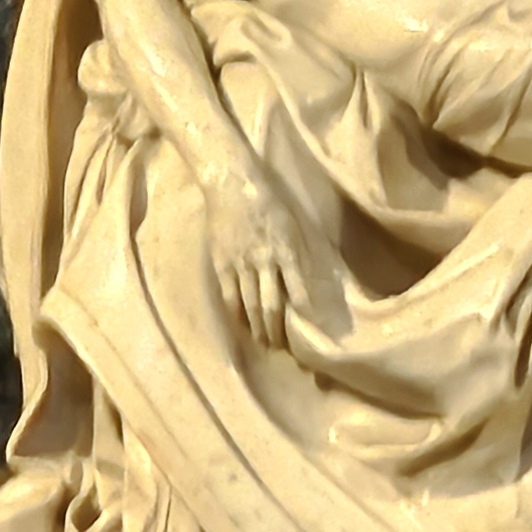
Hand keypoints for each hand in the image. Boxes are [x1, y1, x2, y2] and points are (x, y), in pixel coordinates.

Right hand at [199, 156, 324, 345]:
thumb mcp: (293, 223)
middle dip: (277, 329)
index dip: (304, 313)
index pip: (298, 289)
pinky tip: (241, 325)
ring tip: (263, 343)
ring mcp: (241, 263)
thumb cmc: (268, 200)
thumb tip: (309, 279)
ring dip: (258, 327)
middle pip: (271, 304)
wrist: (232, 183)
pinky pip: (229, 295)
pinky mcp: (221, 263)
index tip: (310, 330)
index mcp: (286, 249)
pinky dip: (236, 314)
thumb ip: (299, 252)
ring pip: (250, 304)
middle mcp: (265, 260)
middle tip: (282, 348)